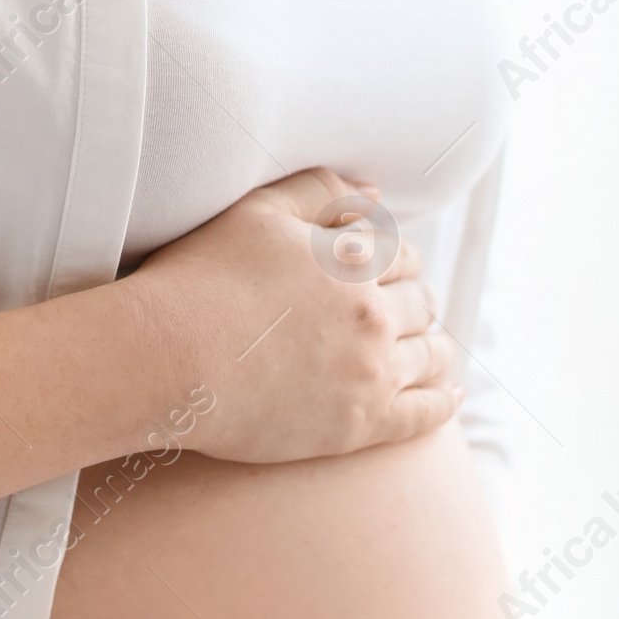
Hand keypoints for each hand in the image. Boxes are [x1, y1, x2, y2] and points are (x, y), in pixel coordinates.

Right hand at [127, 167, 459, 466]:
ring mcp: (369, 375)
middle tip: (405, 306)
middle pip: (420, 304)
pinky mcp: (358, 427)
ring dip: (435, 347)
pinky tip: (450, 395)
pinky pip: (424, 416)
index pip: (402, 256)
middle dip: (415, 300)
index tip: (388, 270)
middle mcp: (372, 317)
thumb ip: (319, 192)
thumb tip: (374, 193)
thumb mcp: (257, 213)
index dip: (396, 260)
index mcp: (353, 262)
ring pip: (429, 356)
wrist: (168, 359)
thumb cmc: (200, 280)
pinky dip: (444, 402)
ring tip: (432, 350)